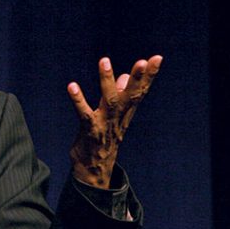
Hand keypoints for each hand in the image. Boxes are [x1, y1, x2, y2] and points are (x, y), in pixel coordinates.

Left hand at [67, 55, 161, 188]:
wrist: (93, 170)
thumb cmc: (102, 140)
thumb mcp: (114, 117)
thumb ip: (119, 96)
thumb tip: (124, 76)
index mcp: (125, 113)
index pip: (139, 91)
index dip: (149, 76)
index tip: (157, 58)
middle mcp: (118, 118)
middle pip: (131, 96)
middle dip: (139, 78)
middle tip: (144, 61)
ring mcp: (105, 124)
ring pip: (109, 101)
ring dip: (107, 81)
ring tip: (104, 61)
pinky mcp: (90, 131)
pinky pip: (84, 114)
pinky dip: (78, 100)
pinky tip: (72, 86)